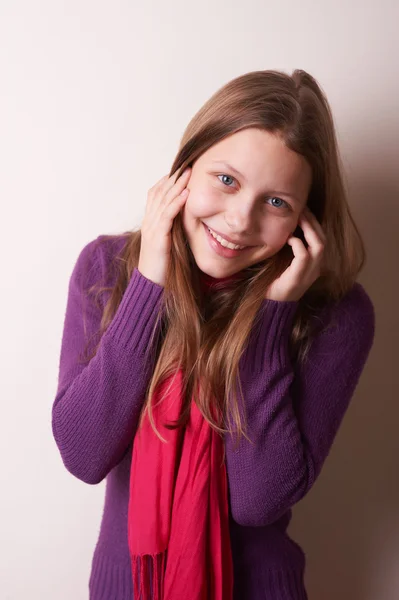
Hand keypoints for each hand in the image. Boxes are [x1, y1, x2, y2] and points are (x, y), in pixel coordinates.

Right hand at [138, 167, 190, 286]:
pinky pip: (167, 216)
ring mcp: (152, 229)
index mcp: (150, 221)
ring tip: (188, 173)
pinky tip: (186, 194)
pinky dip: (176, 203)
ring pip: (163, 201)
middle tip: (187, 165)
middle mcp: (148, 221)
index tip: (181, 169)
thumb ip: (172, 228)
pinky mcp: (158, 238)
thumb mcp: (167, 241)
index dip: (167, 180)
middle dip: (174, 178)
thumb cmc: (162, 265)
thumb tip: (184, 218)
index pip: (156, 193)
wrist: (150, 284)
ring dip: (177, 185)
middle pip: (160, 193)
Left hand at [264, 206, 325, 301]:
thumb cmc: (273, 284)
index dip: (314, 224)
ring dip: (309, 229)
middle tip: (302, 208)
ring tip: (298, 218)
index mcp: (313, 265)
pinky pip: (304, 256)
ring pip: (319, 245)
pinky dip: (298, 244)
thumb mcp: (282, 263)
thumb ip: (287, 250)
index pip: (321, 239)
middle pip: (323, 239)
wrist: (269, 307)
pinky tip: (289, 238)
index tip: (304, 210)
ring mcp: (309, 274)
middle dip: (313, 222)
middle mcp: (315, 268)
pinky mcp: (299, 277)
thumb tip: (282, 229)